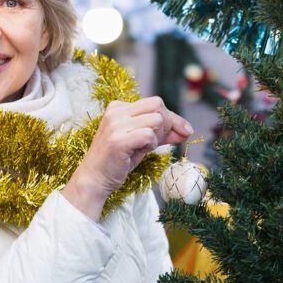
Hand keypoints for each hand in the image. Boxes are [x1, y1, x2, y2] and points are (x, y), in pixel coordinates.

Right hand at [63, 96, 192, 219]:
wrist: (95, 179)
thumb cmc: (117, 160)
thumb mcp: (141, 142)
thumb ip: (161, 133)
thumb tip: (187, 130)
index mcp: (118, 107)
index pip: (155, 102)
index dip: (172, 117)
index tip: (184, 131)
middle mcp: (115, 112)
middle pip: (157, 105)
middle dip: (168, 123)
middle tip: (161, 141)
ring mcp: (115, 125)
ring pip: (156, 119)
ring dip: (158, 136)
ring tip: (145, 147)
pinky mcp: (118, 140)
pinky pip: (148, 135)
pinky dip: (151, 144)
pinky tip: (141, 151)